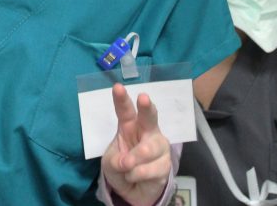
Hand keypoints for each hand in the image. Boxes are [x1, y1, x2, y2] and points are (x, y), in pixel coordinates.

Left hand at [100, 83, 170, 205]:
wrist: (135, 190)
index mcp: (129, 125)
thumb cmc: (122, 167)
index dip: (121, 99)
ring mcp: (159, 147)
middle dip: (147, 107)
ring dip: (133, 160)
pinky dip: (137, 175)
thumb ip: (115, 160)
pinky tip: (135, 176)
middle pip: (149, 117)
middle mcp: (147, 131)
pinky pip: (150, 169)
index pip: (125, 110)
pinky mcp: (166, 164)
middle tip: (143, 98)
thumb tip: (126, 162)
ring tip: (126, 166)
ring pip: (147, 149)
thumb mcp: (110, 163)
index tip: (117, 87)